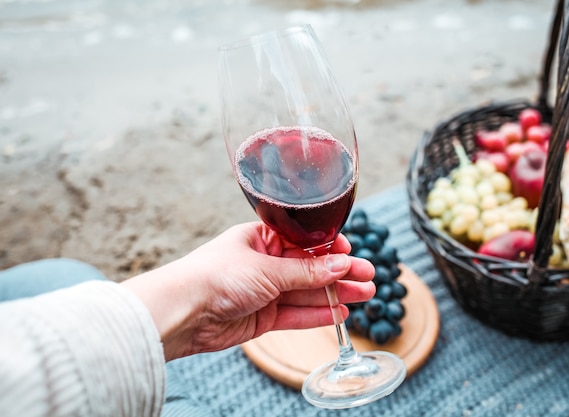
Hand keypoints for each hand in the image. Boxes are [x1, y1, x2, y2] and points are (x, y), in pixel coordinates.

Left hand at [122, 222, 375, 360]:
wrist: (182, 311)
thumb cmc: (215, 276)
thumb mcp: (267, 268)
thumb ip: (307, 271)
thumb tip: (342, 264)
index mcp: (262, 238)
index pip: (305, 241)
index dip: (330, 248)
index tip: (352, 253)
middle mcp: (265, 263)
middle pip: (311, 268)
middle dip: (340, 272)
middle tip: (369, 277)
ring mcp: (264, 291)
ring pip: (307, 292)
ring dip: (336, 294)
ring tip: (366, 295)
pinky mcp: (262, 317)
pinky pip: (296, 315)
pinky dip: (318, 315)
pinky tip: (341, 313)